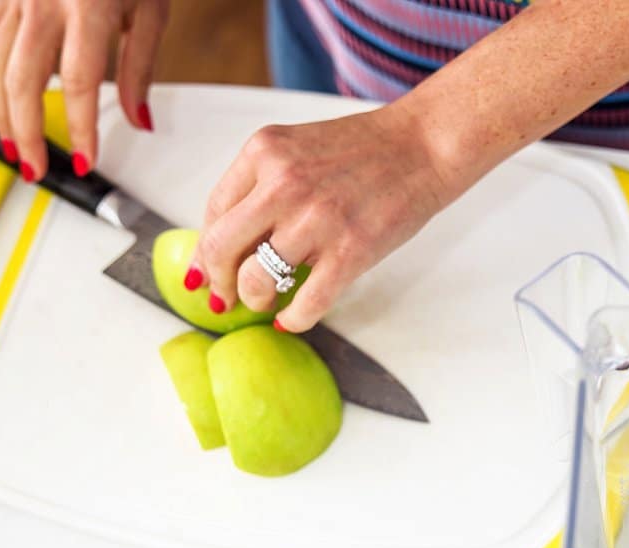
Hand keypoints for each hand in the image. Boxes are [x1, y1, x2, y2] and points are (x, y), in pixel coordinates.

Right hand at [0, 0, 167, 180]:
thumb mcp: (151, 13)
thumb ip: (141, 70)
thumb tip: (138, 120)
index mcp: (88, 7)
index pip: (78, 83)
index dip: (79, 128)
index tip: (85, 159)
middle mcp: (45, 1)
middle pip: (25, 80)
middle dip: (29, 132)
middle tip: (39, 167)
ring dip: (0, 113)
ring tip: (14, 147)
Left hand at [187, 105, 452, 332]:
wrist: (422, 146)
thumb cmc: (364, 150)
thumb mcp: (298, 149)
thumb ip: (261, 186)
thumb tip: (229, 243)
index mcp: (264, 152)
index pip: (214, 211)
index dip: (206, 251)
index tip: (209, 271)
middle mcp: (283, 183)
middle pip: (221, 249)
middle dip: (219, 281)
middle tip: (227, 296)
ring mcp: (316, 219)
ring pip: (257, 280)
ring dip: (256, 299)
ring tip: (268, 300)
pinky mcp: (349, 251)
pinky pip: (306, 303)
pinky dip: (293, 319)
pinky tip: (291, 318)